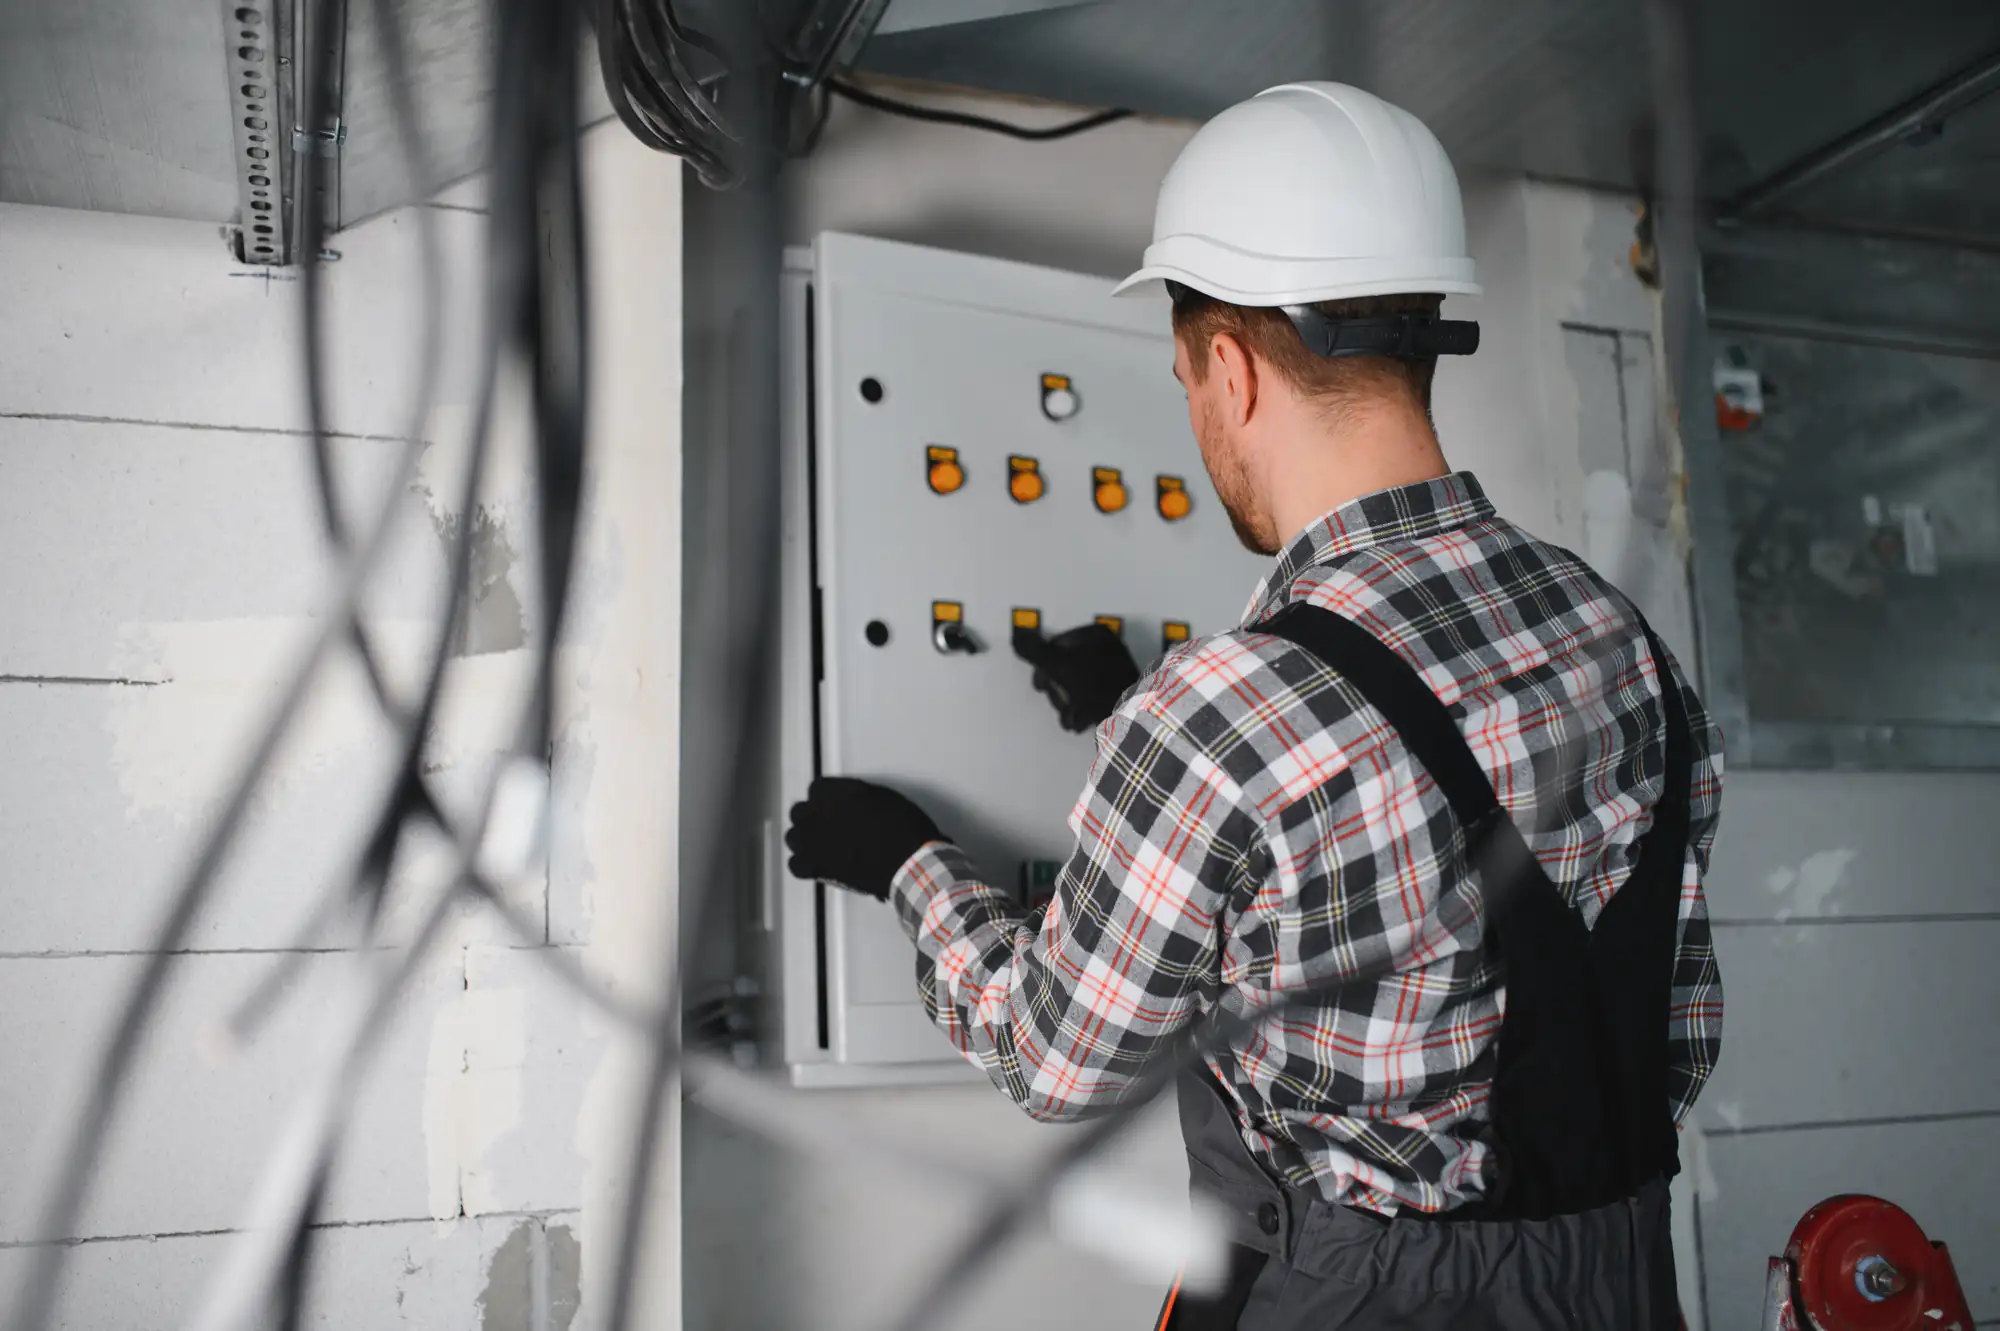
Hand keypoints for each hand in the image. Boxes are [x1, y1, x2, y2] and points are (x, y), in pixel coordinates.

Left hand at [786, 776, 943, 899]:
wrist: (908, 861)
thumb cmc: (903, 829)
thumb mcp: (882, 797)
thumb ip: (856, 797)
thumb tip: (849, 805)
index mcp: (835, 791)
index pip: (816, 789)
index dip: (826, 800)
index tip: (833, 808)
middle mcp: (817, 812)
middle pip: (800, 812)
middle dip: (811, 819)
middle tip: (828, 827)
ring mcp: (812, 840)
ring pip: (793, 837)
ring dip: (805, 840)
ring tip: (821, 847)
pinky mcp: (814, 867)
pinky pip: (795, 864)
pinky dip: (805, 865)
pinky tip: (817, 865)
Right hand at [1012, 623, 1140, 732]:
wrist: (1130, 718)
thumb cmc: (1094, 686)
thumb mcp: (1058, 665)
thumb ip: (1034, 650)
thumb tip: (1017, 636)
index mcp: (1095, 635)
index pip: (1057, 644)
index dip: (1044, 665)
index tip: (1041, 683)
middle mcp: (1106, 649)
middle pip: (1064, 667)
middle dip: (1057, 691)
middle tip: (1060, 701)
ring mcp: (1112, 673)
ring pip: (1075, 686)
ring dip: (1066, 704)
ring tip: (1072, 716)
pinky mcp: (1115, 695)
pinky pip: (1089, 699)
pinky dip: (1081, 711)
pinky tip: (1079, 721)